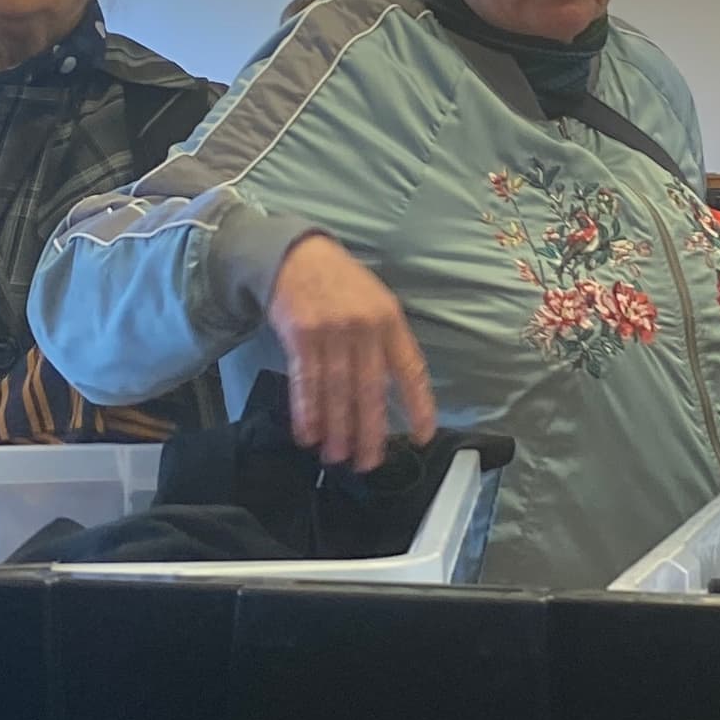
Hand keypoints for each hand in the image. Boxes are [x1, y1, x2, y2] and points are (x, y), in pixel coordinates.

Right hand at [268, 235, 437, 466]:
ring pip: (337, 391)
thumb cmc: (342, 285)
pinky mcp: (301, 334)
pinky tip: (308, 434)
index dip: (418, 406)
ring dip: (336, 429)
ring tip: (336, 456)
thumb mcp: (377, 303)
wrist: (298, 255)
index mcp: (391, 321)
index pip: (411, 370)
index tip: (421, 437)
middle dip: (369, 432)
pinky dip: (307, 411)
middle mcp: (365, 328)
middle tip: (367, 463)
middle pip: (370, 390)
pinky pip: (306, 381)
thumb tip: (397, 394)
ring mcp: (332, 331)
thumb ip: (387, 343)